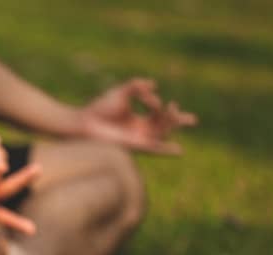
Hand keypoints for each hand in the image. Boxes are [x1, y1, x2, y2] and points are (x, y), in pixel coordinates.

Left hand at [80, 78, 197, 154]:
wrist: (85, 121)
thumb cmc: (99, 108)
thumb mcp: (121, 92)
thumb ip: (137, 86)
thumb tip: (155, 85)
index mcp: (137, 121)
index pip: (159, 116)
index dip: (165, 107)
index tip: (159, 99)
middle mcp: (140, 132)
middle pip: (166, 127)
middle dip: (177, 119)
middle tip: (187, 115)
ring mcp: (138, 140)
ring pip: (162, 134)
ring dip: (171, 124)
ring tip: (177, 114)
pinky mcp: (135, 146)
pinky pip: (154, 150)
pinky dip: (166, 150)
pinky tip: (179, 151)